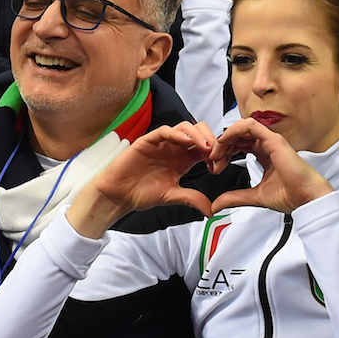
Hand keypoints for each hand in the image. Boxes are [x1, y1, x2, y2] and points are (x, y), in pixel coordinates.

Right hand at [67, 123, 215, 237]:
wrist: (118, 196)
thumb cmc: (142, 194)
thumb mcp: (172, 196)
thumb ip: (192, 198)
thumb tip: (212, 210)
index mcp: (183, 159)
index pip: (205, 147)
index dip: (215, 153)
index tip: (220, 165)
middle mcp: (175, 148)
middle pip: (199, 132)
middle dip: (211, 139)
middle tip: (216, 154)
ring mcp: (162, 143)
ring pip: (185, 127)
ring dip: (198, 135)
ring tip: (205, 148)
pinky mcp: (148, 141)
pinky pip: (165, 131)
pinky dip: (177, 133)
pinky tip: (186, 141)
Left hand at [209, 119, 334, 213]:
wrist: (305, 198)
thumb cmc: (290, 195)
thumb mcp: (253, 196)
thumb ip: (234, 197)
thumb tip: (216, 204)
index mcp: (265, 155)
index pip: (240, 145)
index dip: (225, 152)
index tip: (215, 165)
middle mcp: (267, 145)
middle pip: (238, 136)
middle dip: (222, 146)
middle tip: (212, 160)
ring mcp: (270, 140)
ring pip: (241, 128)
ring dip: (225, 138)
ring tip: (216, 152)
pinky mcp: (273, 139)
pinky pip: (250, 125)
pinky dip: (234, 130)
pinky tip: (224, 141)